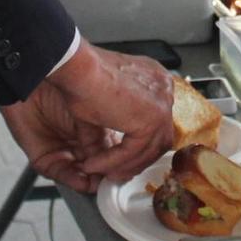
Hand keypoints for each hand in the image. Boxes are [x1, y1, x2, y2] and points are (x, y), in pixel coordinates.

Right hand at [0, 41, 172, 190]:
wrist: (76, 67)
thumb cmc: (82, 76)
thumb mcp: (99, 108)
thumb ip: (104, 131)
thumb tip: (96, 156)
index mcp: (155, 80)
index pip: (159, 121)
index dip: (143, 144)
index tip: (126, 158)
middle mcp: (164, 90)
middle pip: (160, 137)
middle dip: (138, 159)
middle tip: (116, 172)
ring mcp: (161, 105)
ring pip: (149, 150)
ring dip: (125, 165)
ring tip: (104, 174)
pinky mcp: (150, 120)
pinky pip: (133, 152)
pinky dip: (112, 162)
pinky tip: (94, 165)